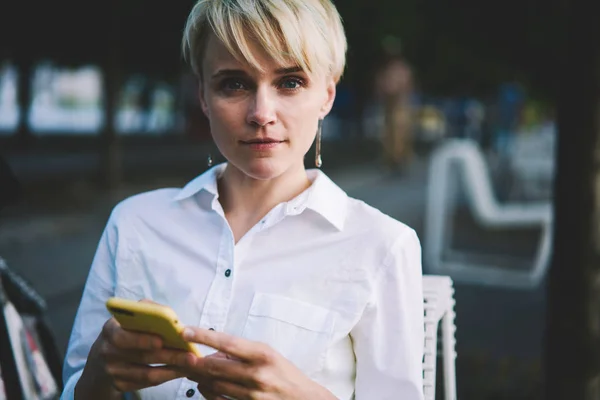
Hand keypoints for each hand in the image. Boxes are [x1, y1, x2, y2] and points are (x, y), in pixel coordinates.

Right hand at [83, 314, 185, 392]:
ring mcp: (113, 371)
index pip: (122, 336)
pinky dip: (167, 377)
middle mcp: (107, 352)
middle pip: (142, 357)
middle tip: (192, 355)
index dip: (142, 339)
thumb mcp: (130, 317)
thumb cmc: (125, 331)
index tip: (162, 341)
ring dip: (173, 369)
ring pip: (147, 373)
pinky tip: (182, 371)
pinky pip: (147, 383)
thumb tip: (168, 315)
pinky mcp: (120, 385)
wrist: (103, 358)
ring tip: (192, 364)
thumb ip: (147, 310)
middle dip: (170, 356)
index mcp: (110, 330)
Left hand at [174, 327, 336, 399]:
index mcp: (262, 354)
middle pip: (214, 366)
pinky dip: (209, 393)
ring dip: (200, 377)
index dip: (204, 336)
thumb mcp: (267, 354)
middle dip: (195, 361)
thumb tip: (214, 350)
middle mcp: (257, 373)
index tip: (186, 331)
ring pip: (214, 384)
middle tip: (182, 356)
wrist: (304, 399)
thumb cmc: (285, 373)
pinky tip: (204, 386)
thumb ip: (242, 352)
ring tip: (194, 371)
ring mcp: (252, 394)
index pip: (227, 342)